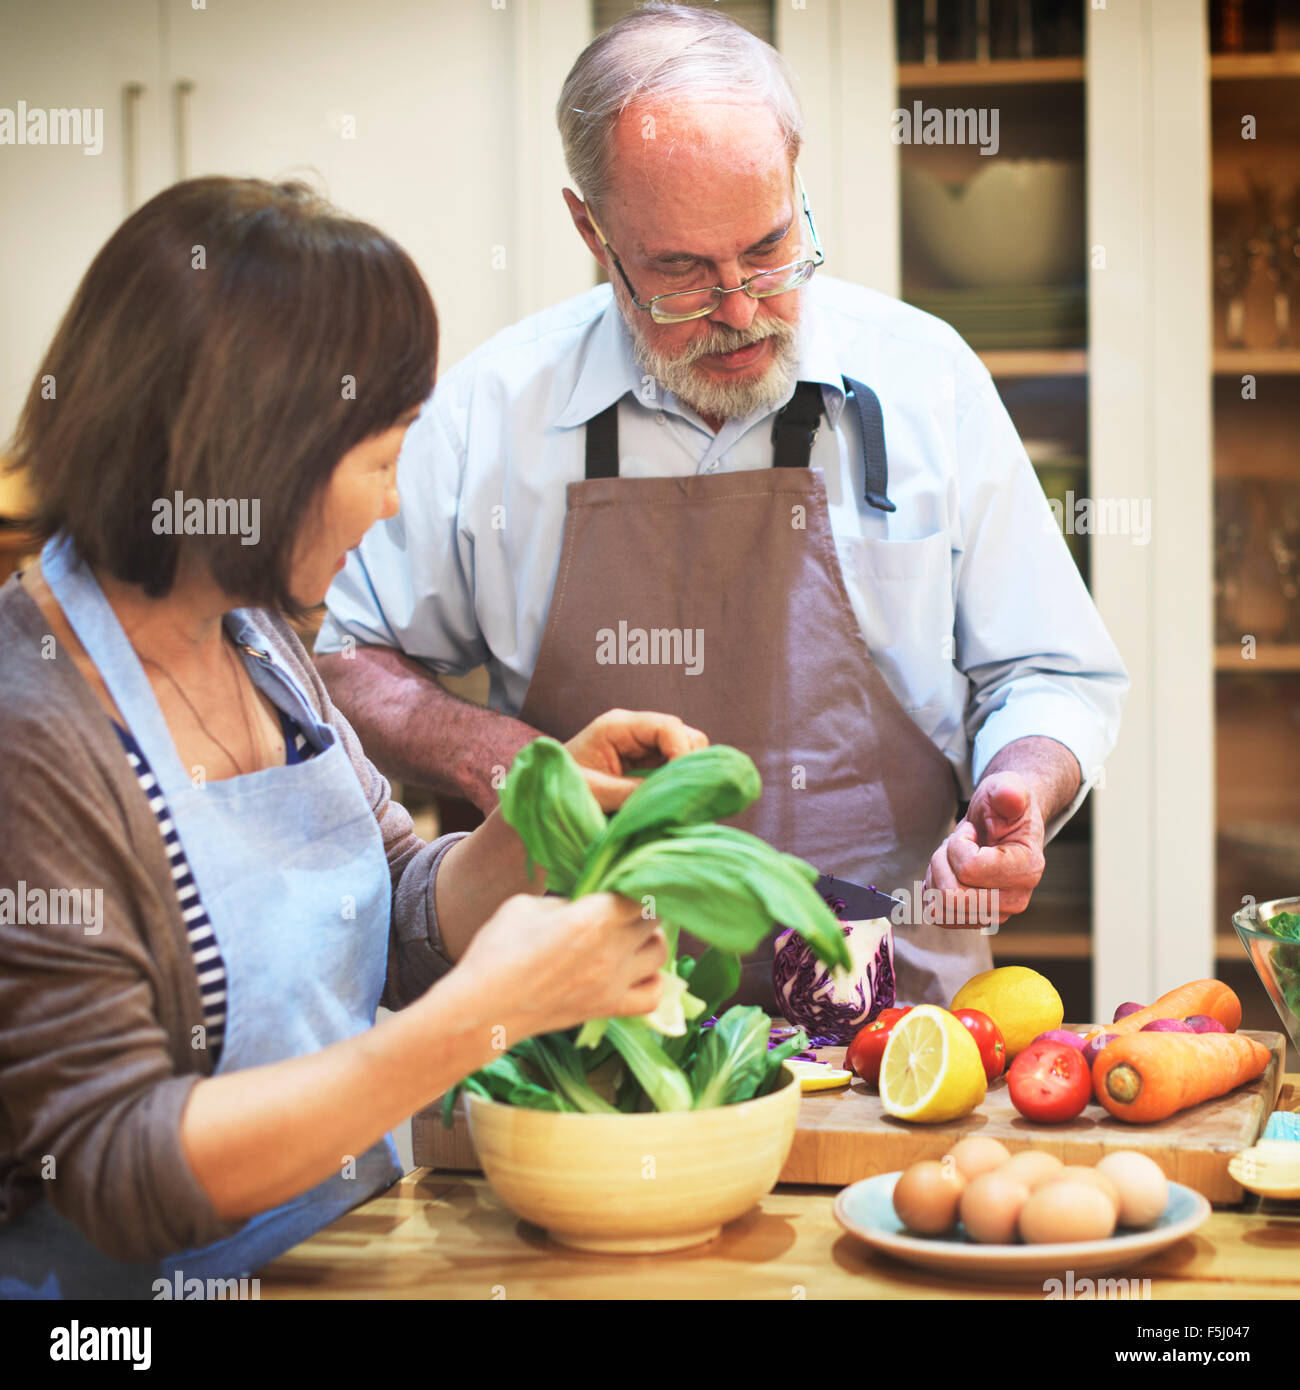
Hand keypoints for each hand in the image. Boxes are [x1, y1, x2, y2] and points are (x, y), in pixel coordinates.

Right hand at [457, 891, 667, 1037]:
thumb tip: (585, 905)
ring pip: (660, 954)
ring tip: (631, 937)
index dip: (632, 883)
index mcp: (593, 917)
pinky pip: (653, 996)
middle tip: (620, 908)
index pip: (638, 891)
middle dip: (639, 909)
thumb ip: (566, 901)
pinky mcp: (608, 1009)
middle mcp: (612, 949)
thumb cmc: (497, 951)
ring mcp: (614, 983)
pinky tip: (636, 973)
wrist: (483, 1008)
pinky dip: (653, 982)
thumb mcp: (527, 906)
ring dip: (650, 940)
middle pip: (652, 920)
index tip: (619, 884)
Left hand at [564, 708, 707, 811]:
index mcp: (617, 726)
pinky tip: (669, 799)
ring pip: (685, 750)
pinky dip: (678, 781)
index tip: (681, 784)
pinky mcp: (644, 762)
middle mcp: (633, 730)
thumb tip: (671, 796)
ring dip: (685, 773)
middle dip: (688, 763)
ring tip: (673, 799)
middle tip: (678, 795)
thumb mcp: (594, 792)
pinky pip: (674, 766)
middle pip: (684, 735)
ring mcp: (641, 745)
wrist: (540, 797)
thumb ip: (633, 792)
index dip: (683, 753)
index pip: (668, 727)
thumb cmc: (557, 790)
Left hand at [923, 772, 1046, 926]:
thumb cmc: (1002, 807)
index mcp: (1027, 869)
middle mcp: (1015, 900)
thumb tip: (1011, 796)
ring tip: (954, 857)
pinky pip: (937, 915)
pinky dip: (934, 890)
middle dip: (942, 862)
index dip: (959, 844)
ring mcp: (996, 915)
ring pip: (940, 907)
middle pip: (951, 896)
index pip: (969, 869)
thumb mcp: (1005, 788)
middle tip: (955, 845)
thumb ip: (1008, 791)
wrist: (1002, 825)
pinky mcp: (976, 921)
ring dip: (937, 875)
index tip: (972, 833)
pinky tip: (949, 872)